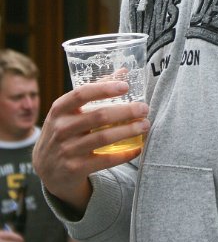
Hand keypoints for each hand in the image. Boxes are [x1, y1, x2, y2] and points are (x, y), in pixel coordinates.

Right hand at [32, 81, 149, 215]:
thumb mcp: (70, 111)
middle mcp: (61, 129)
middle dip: (126, 112)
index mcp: (59, 109)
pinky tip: (137, 148)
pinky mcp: (75, 168)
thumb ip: (95, 91)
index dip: (104, 89)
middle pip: (99, 116)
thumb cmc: (65, 131)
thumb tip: (123, 72)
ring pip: (103, 138)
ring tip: (145, 125)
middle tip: (144, 109)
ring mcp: (67, 150)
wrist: (48, 170)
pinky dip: (124, 154)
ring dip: (128, 130)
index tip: (125, 86)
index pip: (81, 94)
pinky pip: (104, 160)